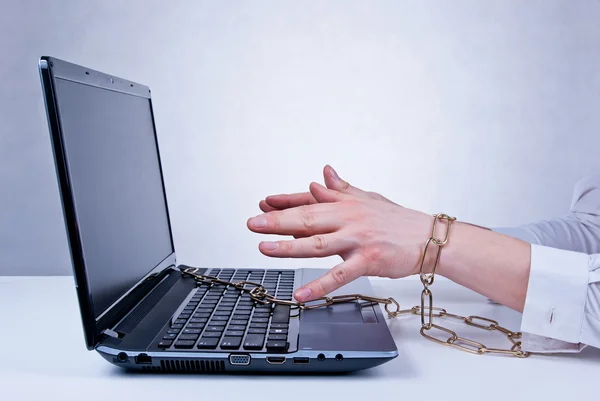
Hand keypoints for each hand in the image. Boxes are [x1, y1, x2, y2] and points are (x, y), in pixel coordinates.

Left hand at [248, 166, 433, 301]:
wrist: (430, 238)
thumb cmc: (398, 220)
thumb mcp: (368, 198)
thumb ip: (342, 189)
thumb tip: (323, 174)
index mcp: (346, 204)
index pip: (310, 201)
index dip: (285, 202)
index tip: (263, 203)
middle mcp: (349, 219)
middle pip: (308, 219)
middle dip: (277, 220)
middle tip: (253, 223)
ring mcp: (357, 240)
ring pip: (317, 244)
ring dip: (289, 246)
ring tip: (264, 248)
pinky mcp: (368, 261)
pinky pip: (339, 275)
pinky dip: (319, 286)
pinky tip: (301, 294)